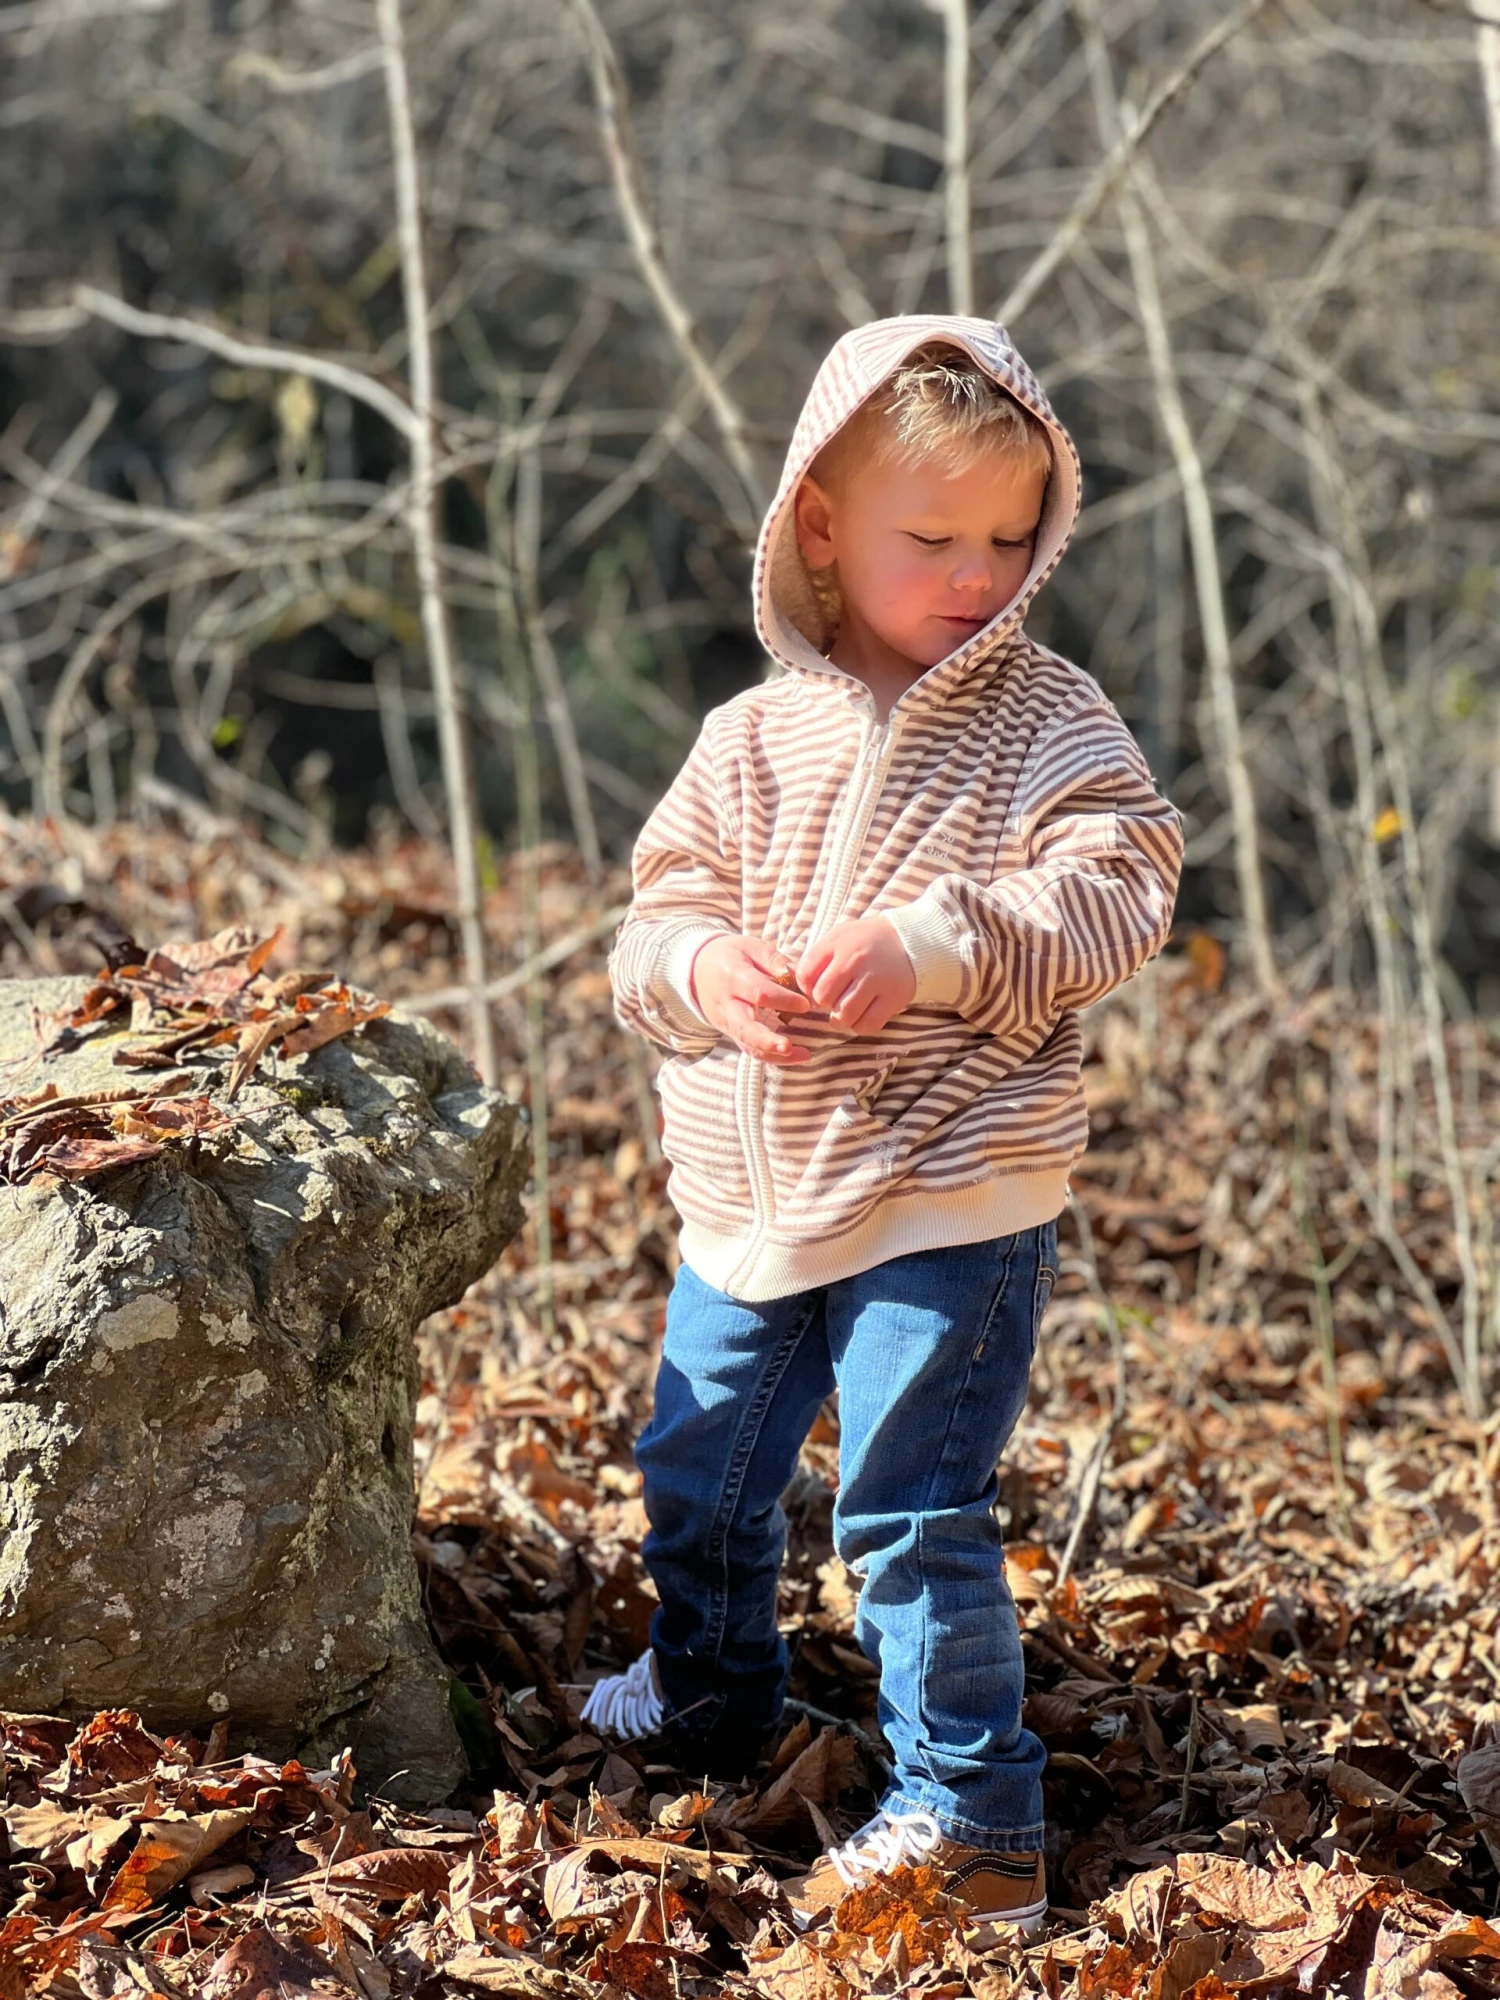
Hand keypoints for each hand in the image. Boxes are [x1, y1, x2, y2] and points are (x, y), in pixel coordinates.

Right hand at [690, 933, 813, 1064]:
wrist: (697, 971)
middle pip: (745, 1028)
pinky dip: (772, 1056)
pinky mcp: (732, 1034)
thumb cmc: (730, 956)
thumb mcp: (749, 947)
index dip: (783, 1000)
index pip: (758, 993)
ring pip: (748, 1044)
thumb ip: (773, 960)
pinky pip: (750, 1049)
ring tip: (803, 1055)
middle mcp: (727, 1005)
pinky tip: (796, 1056)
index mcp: (733, 978)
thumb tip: (798, 973)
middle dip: (767, 1040)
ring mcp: (727, 1023)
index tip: (806, 1003)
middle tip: (789, 1046)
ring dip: (774, 1054)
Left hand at [796, 916, 914, 1033]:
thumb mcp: (840, 936)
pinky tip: (861, 1015)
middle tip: (834, 998)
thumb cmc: (868, 942)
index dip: (806, 987)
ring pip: (843, 1015)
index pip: (805, 975)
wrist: (912, 941)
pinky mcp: (893, 998)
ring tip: (845, 1010)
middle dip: (823, 1003)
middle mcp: (856, 961)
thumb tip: (797, 984)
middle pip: (822, 997)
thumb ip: (818, 956)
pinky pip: (867, 1025)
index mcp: (839, 944)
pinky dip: (859, 1026)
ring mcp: (876, 980)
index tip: (817, 987)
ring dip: (839, 1019)